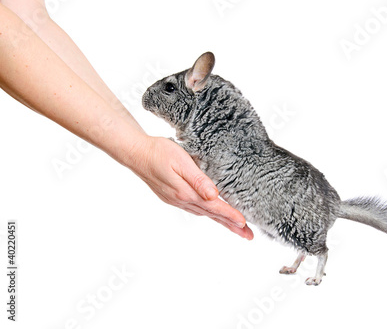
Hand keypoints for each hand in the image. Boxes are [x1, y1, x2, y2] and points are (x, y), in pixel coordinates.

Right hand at [130, 136, 253, 239]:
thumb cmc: (159, 153)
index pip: (214, 207)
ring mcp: (176, 200)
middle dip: (231, 226)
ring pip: (204, 214)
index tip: (244, 224)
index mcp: (186, 193)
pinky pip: (195, 210)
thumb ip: (198, 179)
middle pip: (212, 215)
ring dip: (221, 221)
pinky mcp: (173, 197)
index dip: (230, 215)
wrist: (136, 153)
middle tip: (248, 235)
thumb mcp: (181, 162)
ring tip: (236, 228)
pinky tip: (213, 214)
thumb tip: (214, 195)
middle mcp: (182, 200)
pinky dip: (209, 214)